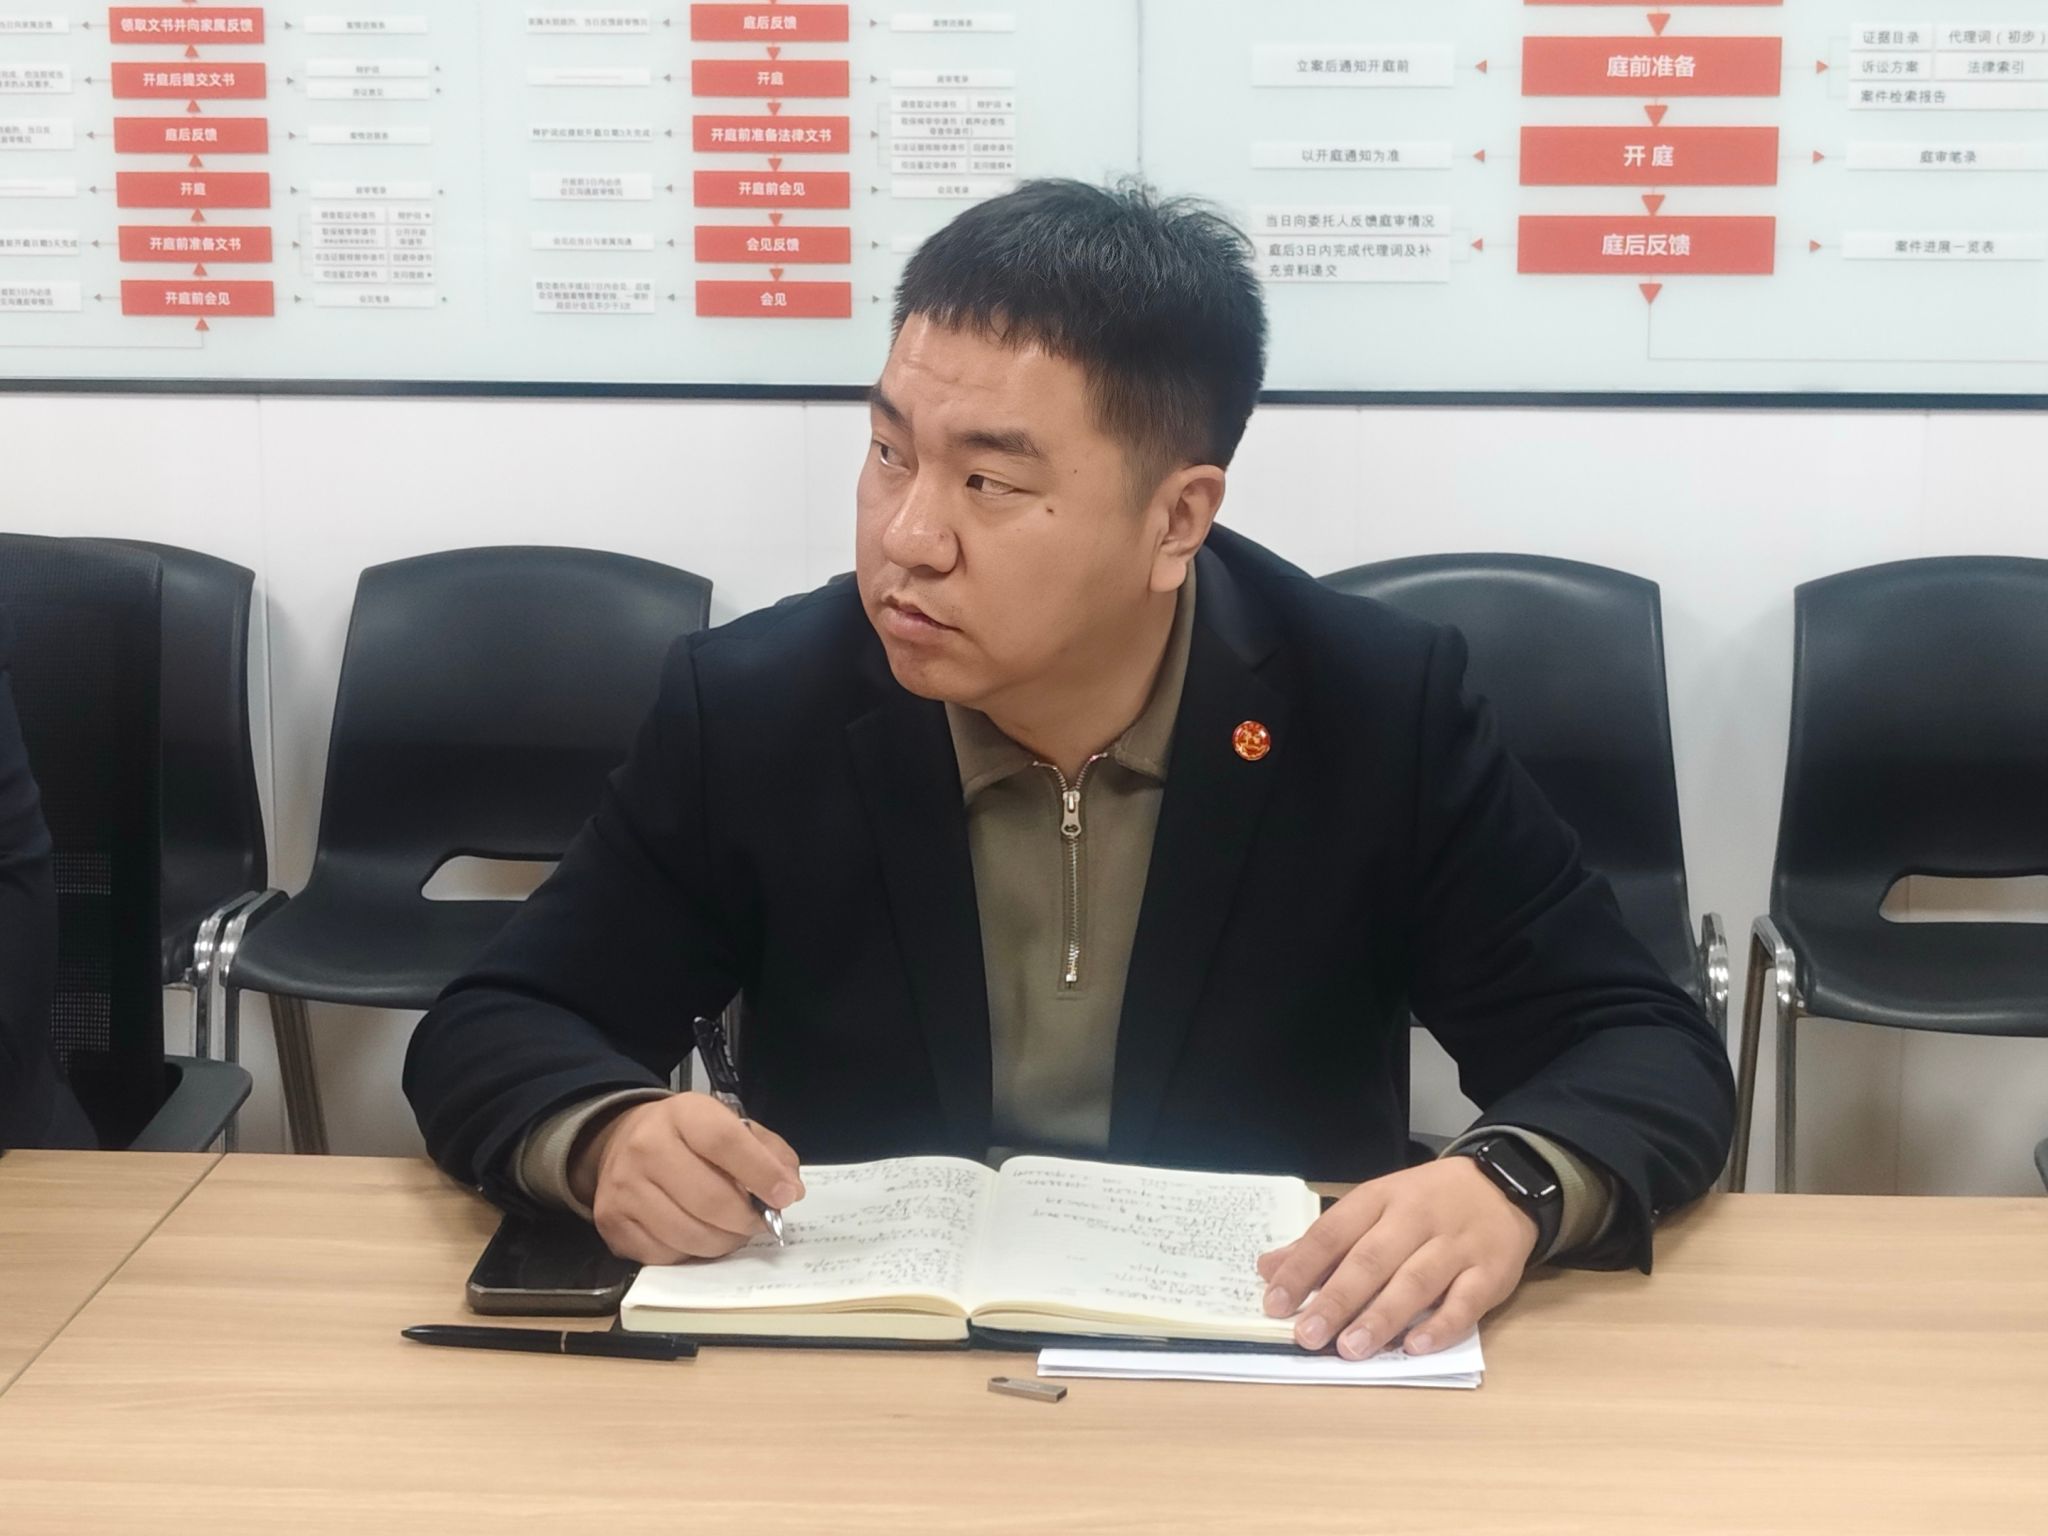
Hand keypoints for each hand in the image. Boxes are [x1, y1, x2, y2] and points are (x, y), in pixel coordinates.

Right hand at [570, 1092, 805, 1263]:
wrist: (622, 1141)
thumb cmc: (690, 1137)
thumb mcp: (731, 1125)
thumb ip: (769, 1153)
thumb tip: (789, 1191)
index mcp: (683, 1113)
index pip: (725, 1142)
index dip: (761, 1173)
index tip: (786, 1196)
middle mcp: (646, 1147)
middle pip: (709, 1199)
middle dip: (745, 1220)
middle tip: (759, 1222)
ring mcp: (623, 1187)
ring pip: (689, 1235)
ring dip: (722, 1242)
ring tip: (730, 1231)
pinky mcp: (611, 1223)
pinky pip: (664, 1255)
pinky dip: (690, 1254)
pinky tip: (696, 1235)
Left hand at [1255, 1156, 1538, 1358]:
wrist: (1502, 1187)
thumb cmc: (1425, 1203)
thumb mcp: (1374, 1207)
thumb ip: (1324, 1242)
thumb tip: (1268, 1269)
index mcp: (1379, 1199)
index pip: (1332, 1232)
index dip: (1302, 1268)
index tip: (1274, 1302)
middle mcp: (1415, 1219)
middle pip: (1371, 1259)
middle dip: (1336, 1298)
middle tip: (1307, 1334)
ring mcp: (1456, 1246)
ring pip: (1415, 1282)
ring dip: (1381, 1317)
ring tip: (1350, 1349)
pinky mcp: (1491, 1272)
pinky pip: (1465, 1302)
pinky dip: (1440, 1326)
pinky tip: (1414, 1348)